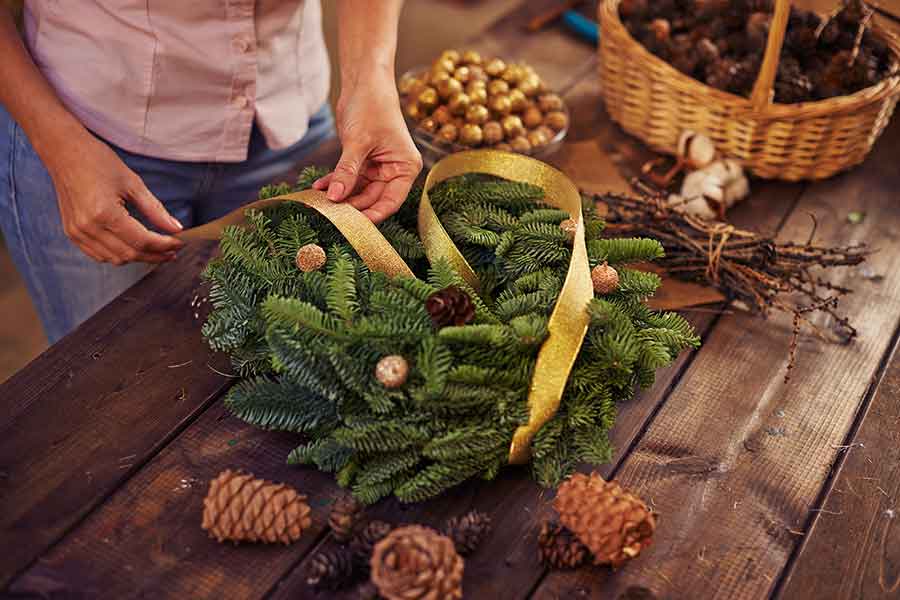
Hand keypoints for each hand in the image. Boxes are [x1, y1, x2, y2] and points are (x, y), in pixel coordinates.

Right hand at [46, 133, 183, 264]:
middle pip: (129, 254)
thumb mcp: (133, 184)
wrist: (64, 152)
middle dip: (155, 255)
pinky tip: (133, 249)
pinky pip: (98, 254)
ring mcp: (77, 232)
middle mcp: (89, 227)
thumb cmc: (98, 162)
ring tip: (157, 251)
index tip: (180, 243)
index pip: (142, 241)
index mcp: (105, 213)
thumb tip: (176, 228)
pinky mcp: (72, 233)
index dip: (164, 245)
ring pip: (115, 259)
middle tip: (172, 251)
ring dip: (138, 258)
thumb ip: (155, 210)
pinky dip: (118, 255)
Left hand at [313, 77, 421, 222]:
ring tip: (320, 202)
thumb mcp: (358, 142)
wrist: (364, 81)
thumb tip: (335, 197)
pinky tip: (318, 186)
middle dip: (351, 206)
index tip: (353, 226)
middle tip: (330, 214)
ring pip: (358, 190)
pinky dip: (335, 182)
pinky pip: (349, 178)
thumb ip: (347, 172)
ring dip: (340, 195)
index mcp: (405, 168)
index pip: (390, 201)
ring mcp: (378, 166)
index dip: (372, 215)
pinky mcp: (363, 160)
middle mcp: (395, 170)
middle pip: (372, 199)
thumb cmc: (372, 106)